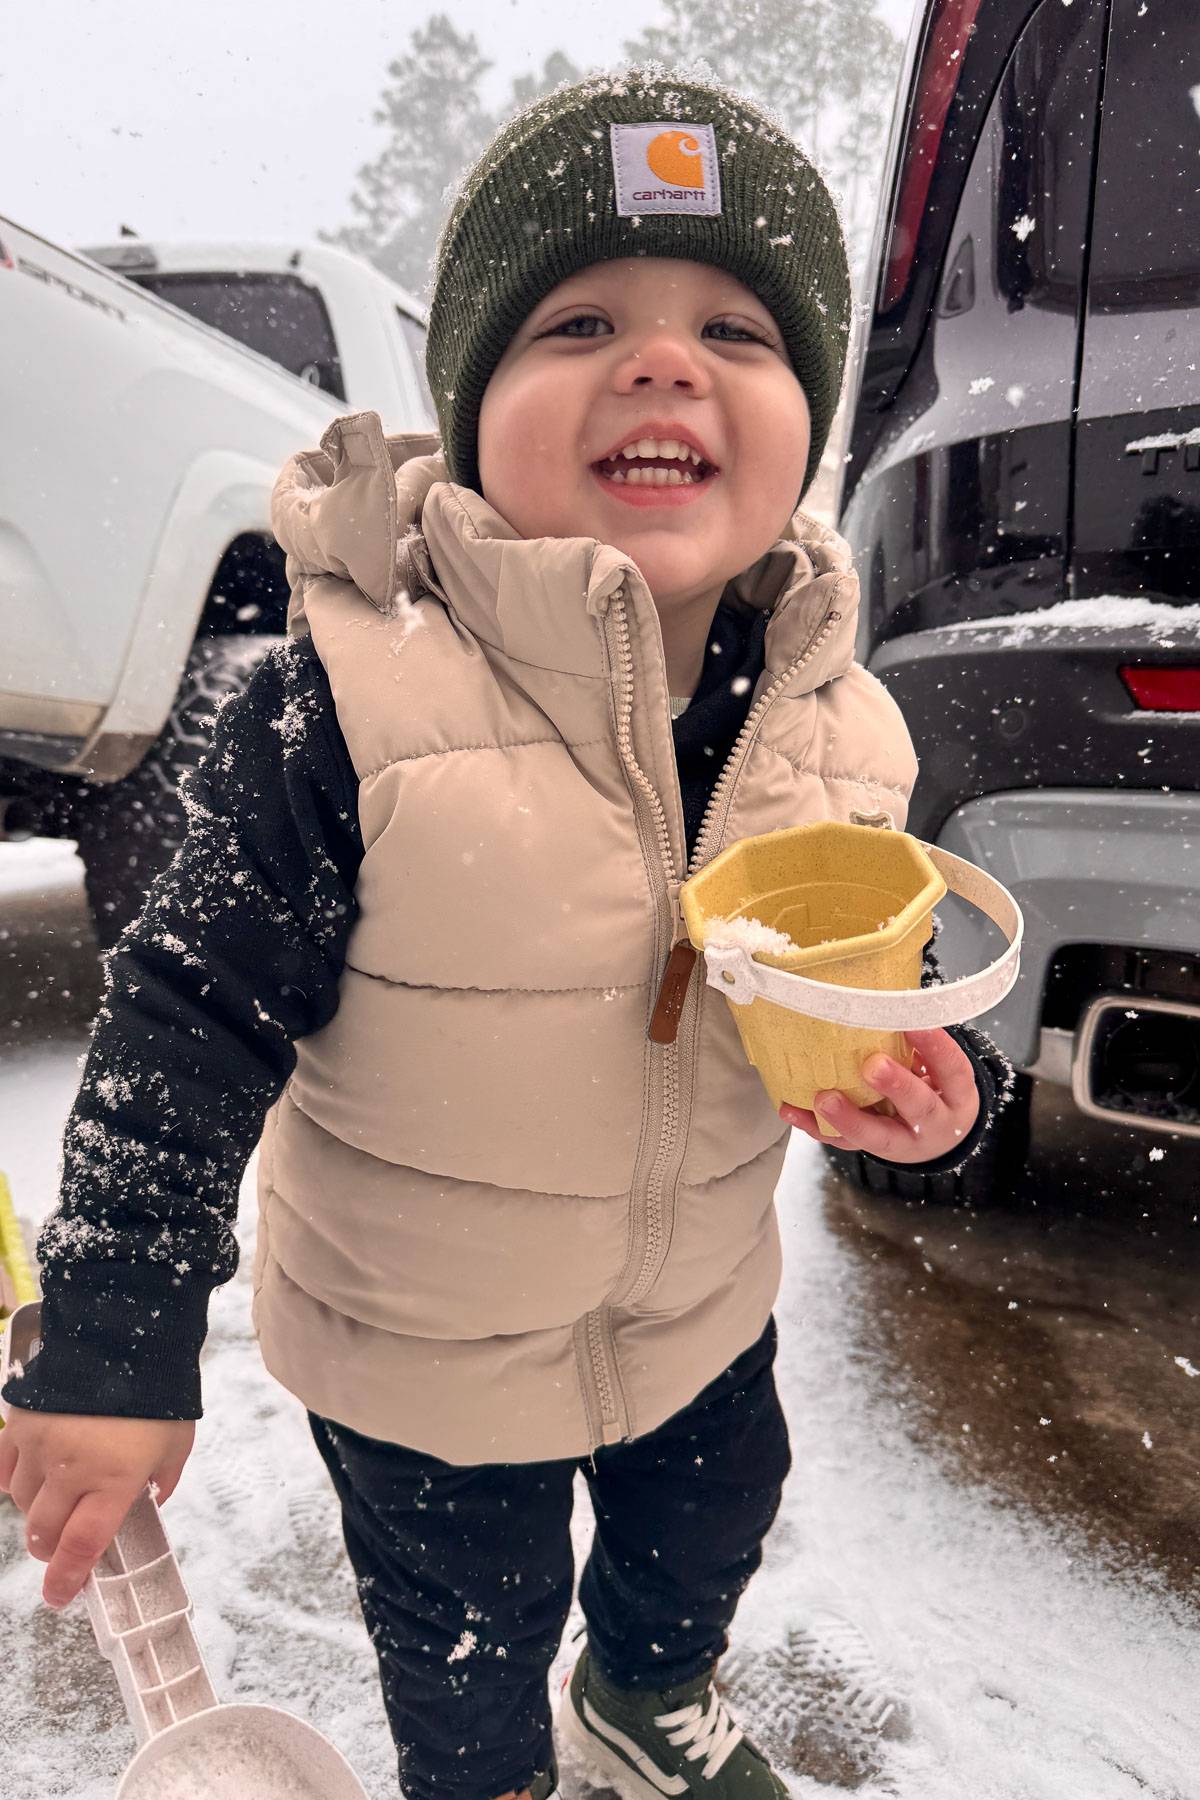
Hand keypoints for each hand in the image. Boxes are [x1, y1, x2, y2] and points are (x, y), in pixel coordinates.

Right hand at [0, 1407, 194, 1608]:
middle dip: (51, 1550)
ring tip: (57, 1501)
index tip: (61, 1597)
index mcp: (113, 1481)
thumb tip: (147, 1504)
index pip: (82, 1546)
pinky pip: (4, 1470)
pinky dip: (14, 1482)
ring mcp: (40, 1447)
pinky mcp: (19, 1424)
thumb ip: (161, 1481)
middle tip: (61, 1548)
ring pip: (23, 1504)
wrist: (123, 1334)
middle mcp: (71, 1471)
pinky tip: (32, 1476)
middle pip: (45, 1533)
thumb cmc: (159, 1391)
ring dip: (37, 1513)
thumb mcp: (176, 1443)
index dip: (68, 1579)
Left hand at [780, 1028, 979, 1163]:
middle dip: (895, 1085)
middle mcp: (934, 1122)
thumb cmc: (936, 1091)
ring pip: (878, 1136)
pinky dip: (817, 1127)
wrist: (939, 1140)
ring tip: (824, 1099)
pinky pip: (844, 1142)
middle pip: (918, 1106)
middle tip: (872, 1065)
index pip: (952, 1069)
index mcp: (956, 1095)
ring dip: (849, 1117)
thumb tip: (886, 1002)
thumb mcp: (943, 1071)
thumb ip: (920, 1046)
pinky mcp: (874, 1150)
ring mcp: (904, 1142)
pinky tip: (792, 1111)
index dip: (936, 1047)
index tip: (914, 1023)